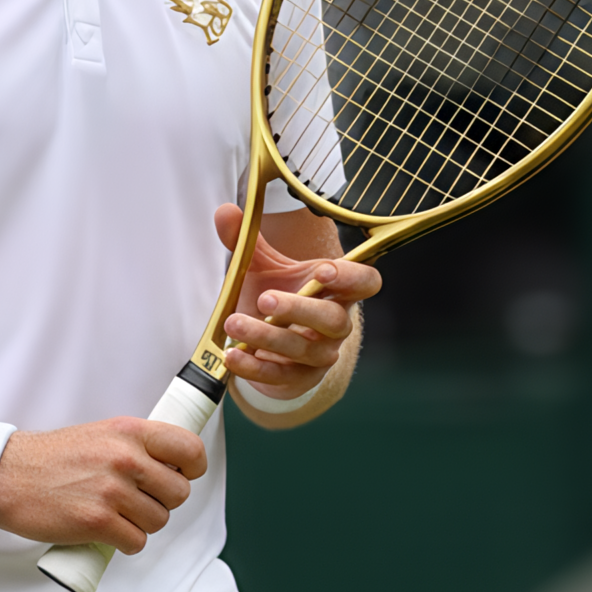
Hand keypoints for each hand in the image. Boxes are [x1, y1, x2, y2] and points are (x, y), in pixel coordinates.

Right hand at [0, 417, 206, 554]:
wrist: (9, 475)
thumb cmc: (52, 458)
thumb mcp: (102, 434)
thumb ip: (137, 446)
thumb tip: (172, 465)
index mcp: (129, 431)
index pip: (189, 449)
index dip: (193, 468)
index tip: (183, 474)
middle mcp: (125, 458)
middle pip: (179, 493)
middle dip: (162, 501)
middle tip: (138, 499)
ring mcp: (112, 491)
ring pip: (159, 520)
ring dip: (142, 523)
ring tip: (117, 513)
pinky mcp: (98, 522)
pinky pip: (136, 542)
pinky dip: (125, 542)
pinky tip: (108, 530)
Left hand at [214, 204, 380, 401]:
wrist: (268, 344)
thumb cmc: (276, 296)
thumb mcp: (263, 266)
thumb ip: (247, 240)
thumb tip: (225, 213)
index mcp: (337, 290)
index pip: (366, 282)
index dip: (351, 277)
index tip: (322, 269)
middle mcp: (336, 324)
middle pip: (333, 319)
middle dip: (299, 309)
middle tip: (265, 299)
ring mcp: (320, 354)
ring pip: (302, 349)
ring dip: (266, 336)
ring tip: (234, 322)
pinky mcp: (298, 378)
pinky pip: (280, 375)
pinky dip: (254, 366)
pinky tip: (232, 355)